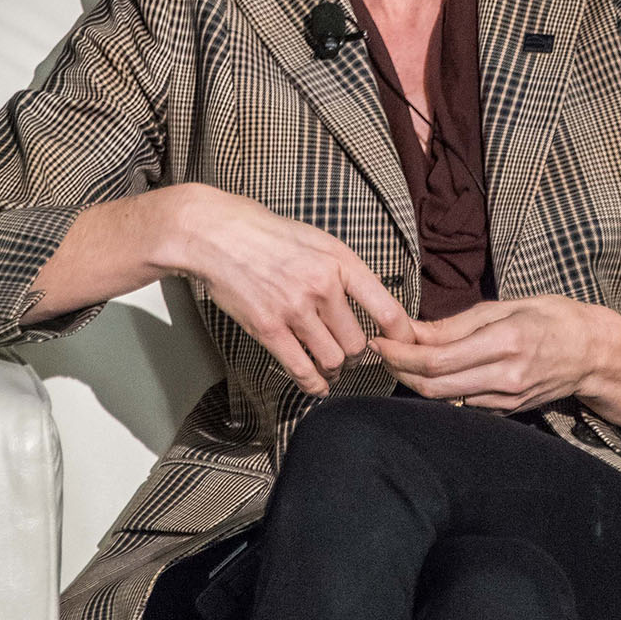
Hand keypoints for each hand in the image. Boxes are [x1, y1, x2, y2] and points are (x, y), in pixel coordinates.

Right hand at [173, 185, 415, 397]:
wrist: (218, 234)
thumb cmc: (267, 234)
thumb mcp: (318, 240)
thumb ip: (343, 270)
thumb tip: (368, 299)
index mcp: (341, 262)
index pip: (387, 310)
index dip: (401, 337)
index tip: (402, 347)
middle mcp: (322, 287)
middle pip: (357, 343)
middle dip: (357, 355)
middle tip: (351, 355)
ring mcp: (295, 310)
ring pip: (333, 359)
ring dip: (335, 369)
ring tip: (331, 366)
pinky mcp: (268, 328)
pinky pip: (301, 369)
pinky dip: (313, 384)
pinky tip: (317, 385)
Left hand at [371, 295, 620, 438]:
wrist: (595, 354)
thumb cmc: (554, 319)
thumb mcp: (509, 306)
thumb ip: (459, 323)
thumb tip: (415, 331)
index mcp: (507, 343)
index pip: (438, 359)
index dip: (402, 353)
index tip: (379, 340)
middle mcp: (506, 377)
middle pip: (435, 387)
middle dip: (400, 371)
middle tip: (379, 352)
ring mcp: (507, 399)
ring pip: (445, 400)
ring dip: (415, 382)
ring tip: (397, 359)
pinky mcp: (507, 411)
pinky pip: (463, 405)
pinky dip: (439, 391)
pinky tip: (427, 375)